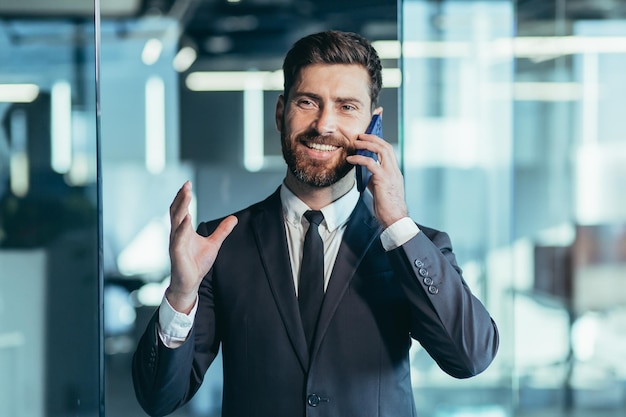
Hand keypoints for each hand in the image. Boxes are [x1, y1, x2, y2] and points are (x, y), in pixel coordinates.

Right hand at [166, 181, 237, 312]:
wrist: (189, 283)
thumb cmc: (196, 264)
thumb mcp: (214, 244)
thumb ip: (222, 231)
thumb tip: (234, 219)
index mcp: (184, 230)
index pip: (181, 209)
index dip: (183, 197)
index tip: (187, 184)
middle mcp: (177, 234)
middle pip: (176, 211)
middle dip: (181, 197)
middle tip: (186, 184)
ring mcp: (176, 242)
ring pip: (176, 221)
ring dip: (181, 207)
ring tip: (187, 194)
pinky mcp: (177, 253)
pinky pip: (178, 238)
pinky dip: (182, 227)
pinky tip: (186, 218)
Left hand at [347, 133, 407, 227]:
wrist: (394, 218)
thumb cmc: (386, 207)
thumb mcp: (379, 188)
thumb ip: (373, 178)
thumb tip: (361, 170)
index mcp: (394, 172)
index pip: (388, 151)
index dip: (379, 141)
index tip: (368, 137)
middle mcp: (394, 170)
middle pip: (386, 146)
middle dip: (373, 138)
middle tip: (360, 136)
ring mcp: (390, 174)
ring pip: (381, 150)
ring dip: (367, 144)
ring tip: (356, 142)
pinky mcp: (383, 179)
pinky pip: (370, 163)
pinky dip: (359, 159)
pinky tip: (350, 159)